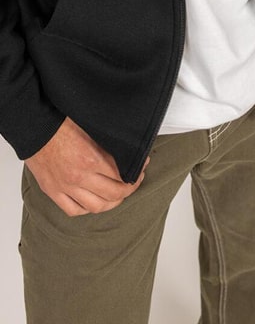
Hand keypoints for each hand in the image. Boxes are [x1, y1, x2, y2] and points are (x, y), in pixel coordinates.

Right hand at [24, 117, 147, 216]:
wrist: (34, 126)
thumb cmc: (61, 122)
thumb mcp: (91, 127)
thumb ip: (108, 141)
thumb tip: (127, 145)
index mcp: (91, 159)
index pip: (122, 175)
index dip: (136, 172)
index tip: (142, 165)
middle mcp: (80, 178)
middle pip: (114, 194)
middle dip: (129, 189)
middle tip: (135, 181)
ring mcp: (66, 187)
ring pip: (96, 207)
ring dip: (112, 202)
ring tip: (119, 194)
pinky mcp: (53, 192)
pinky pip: (74, 210)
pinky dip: (87, 209)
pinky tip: (94, 202)